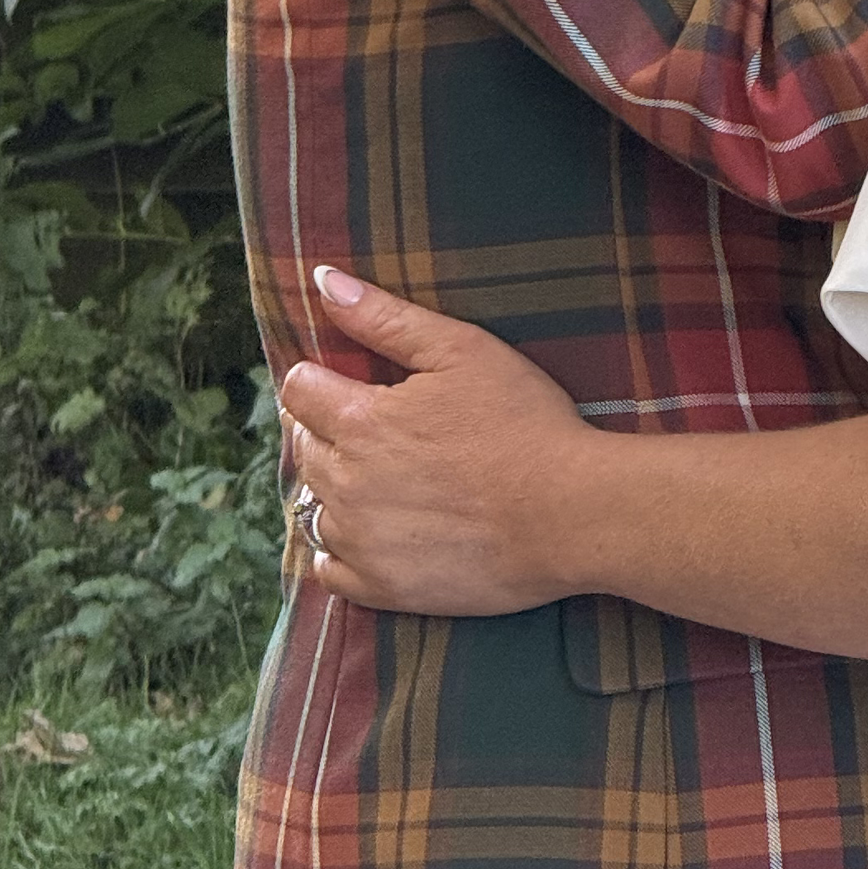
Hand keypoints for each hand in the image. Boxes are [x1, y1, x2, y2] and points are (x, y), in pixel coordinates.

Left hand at [277, 266, 608, 615]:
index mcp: (361, 421)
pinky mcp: (380, 588)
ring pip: (312, 509)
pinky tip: (376, 530)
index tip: (350, 383)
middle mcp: (346, 484)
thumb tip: (323, 280)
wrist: (568, 513)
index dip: (321, 379)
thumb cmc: (523, 422)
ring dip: (335, 489)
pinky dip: (340, 550)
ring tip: (382, 478)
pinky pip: (327, 569)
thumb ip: (384, 317)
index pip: (299, 392)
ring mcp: (360, 543)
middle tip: (379, 427)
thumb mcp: (461, 350)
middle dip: (329, 431)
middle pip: (306, 448)